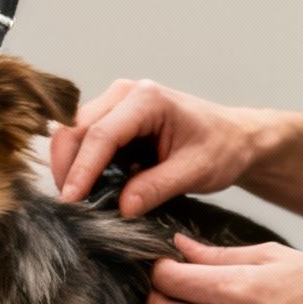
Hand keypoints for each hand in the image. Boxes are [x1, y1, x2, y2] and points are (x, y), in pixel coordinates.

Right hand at [49, 79, 265, 216]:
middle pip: (76, 129)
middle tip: (71, 208)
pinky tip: (92, 191)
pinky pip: (86, 142)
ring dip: (72, 167)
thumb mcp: (196, 171)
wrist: (234, 138)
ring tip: (81, 202)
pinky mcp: (114, 120)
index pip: (101, 135)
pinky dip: (83, 166)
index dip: (82, 170)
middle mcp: (125, 94)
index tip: (71, 202)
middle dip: (67, 168)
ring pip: (75, 134)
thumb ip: (158, 187)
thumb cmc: (221, 148)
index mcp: (147, 99)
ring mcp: (116, 104)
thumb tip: (122, 208)